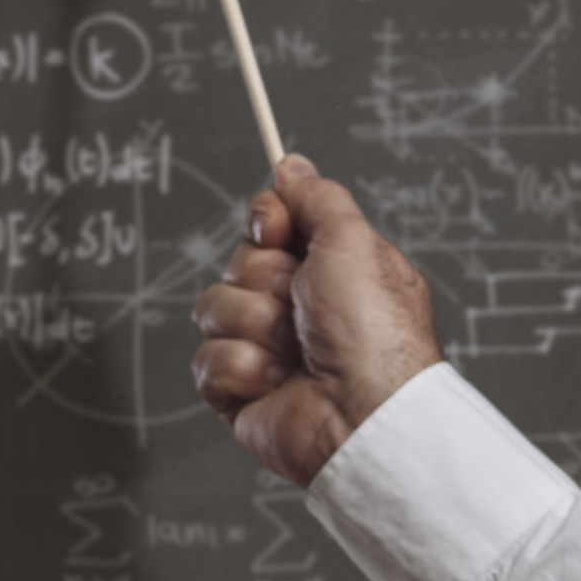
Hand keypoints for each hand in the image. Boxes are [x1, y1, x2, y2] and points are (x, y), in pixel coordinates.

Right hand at [190, 157, 442, 485]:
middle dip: (266, 281)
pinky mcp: (239, 389)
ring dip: (256, 326)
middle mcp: (297, 306)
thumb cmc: (373, 333)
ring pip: (215, 306)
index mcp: (327, 269)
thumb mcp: (354, 241)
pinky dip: (243, 369)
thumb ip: (317, 197)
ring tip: (297, 352)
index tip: (279, 233)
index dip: (268, 224)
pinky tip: (278, 383)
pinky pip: (208, 359)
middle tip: (304, 307)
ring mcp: (266, 347)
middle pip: (239, 261)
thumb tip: (290, 165)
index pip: (269, 224)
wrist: (364, 414)